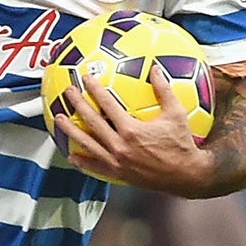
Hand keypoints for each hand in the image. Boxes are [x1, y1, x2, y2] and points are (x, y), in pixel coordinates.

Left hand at [51, 64, 207, 193]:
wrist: (186, 176)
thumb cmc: (183, 145)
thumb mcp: (177, 114)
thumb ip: (164, 90)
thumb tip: (155, 69)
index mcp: (131, 130)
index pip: (108, 105)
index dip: (95, 90)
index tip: (86, 79)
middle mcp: (120, 146)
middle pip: (92, 122)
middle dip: (78, 105)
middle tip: (68, 93)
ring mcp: (117, 162)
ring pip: (88, 144)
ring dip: (71, 130)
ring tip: (59, 120)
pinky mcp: (118, 174)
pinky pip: (96, 167)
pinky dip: (82, 161)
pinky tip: (72, 155)